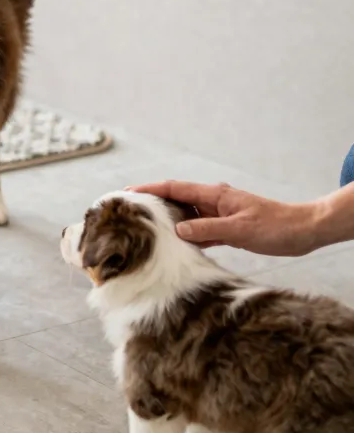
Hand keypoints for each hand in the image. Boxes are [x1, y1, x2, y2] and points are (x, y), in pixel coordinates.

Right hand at [130, 181, 320, 256]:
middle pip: (177, 199)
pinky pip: (199, 229)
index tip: (128, 193)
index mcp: (215, 195)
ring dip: (168, 220)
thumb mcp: (240, 229)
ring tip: (146, 228)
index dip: (150, 190)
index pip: (175, 188)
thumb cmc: (276, 227)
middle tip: (130, 212)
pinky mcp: (226, 228)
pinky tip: (175, 244)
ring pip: (187, 215)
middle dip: (153, 203)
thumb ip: (207, 229)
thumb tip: (177, 229)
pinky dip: (186, 235)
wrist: (303, 231)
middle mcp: (214, 202)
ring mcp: (219, 214)